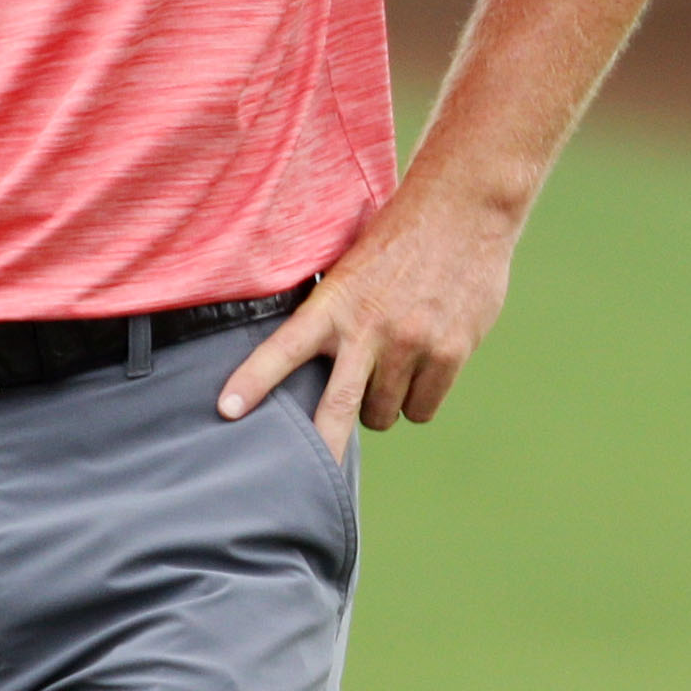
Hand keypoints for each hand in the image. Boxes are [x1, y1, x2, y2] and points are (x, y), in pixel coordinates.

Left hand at [217, 176, 522, 460]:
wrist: (464, 209)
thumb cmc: (399, 238)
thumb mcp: (351, 269)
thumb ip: (333, 317)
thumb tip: (316, 372)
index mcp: (335, 303)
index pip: (284, 348)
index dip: (254, 382)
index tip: (226, 410)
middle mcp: (369, 328)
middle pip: (336, 409)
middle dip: (319, 451)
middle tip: (305, 481)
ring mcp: (411, 343)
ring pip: (383, 414)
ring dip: (382, 404)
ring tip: (390, 367)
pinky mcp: (450, 353)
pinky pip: (422, 409)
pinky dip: (420, 399)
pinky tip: (424, 368)